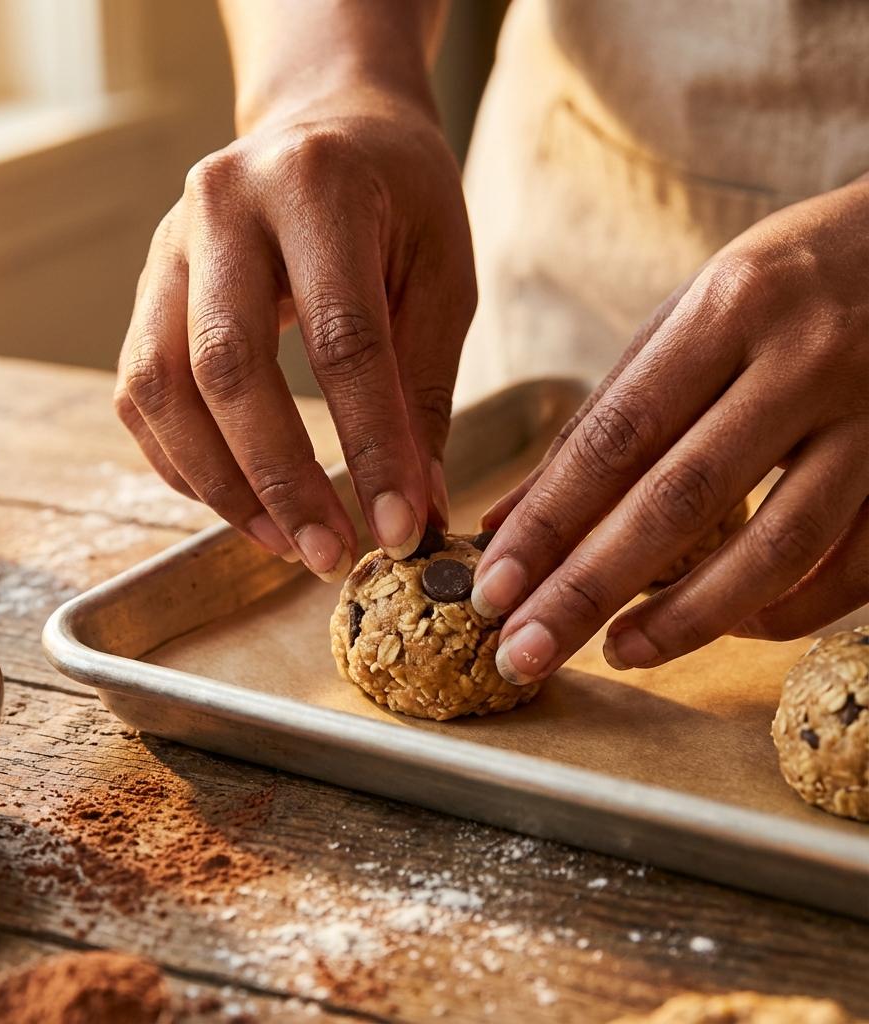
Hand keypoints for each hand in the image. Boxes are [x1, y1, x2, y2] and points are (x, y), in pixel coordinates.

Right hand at [115, 95, 474, 580]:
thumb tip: (414, 508)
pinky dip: (183, 461)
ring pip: (160, 386)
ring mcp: (168, 247)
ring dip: (220, 483)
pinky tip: (236, 501)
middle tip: (328, 554)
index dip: (370, 446)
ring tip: (283, 542)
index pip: (342, 340)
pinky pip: (138, 392)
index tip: (396, 527)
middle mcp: (222, 208)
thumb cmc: (398, 199)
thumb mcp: (440, 275)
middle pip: (227, 367)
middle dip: (279, 479)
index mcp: (315, 188)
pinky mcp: (146, 289)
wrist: (326, 124)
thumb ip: (421, 390)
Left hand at [471, 178, 868, 682]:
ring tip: (617, 654)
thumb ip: (606, 415)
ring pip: (779, 546)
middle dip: (588, 588)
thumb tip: (509, 520)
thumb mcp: (691, 316)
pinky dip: (789, 611)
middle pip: (680, 500)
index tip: (494, 586)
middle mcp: (807, 359)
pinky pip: (857, 567)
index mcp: (730, 307)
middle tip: (523, 652)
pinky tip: (728, 629)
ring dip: (687, 618)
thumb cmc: (788, 281)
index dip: (548, 521)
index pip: (617, 435)